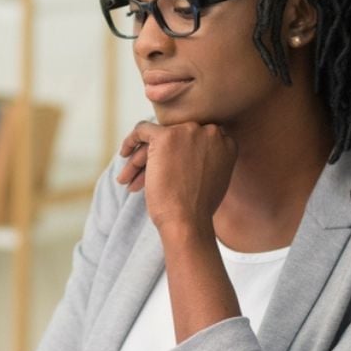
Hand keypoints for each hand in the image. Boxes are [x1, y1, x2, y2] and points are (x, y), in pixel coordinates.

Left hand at [116, 120, 237, 233]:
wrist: (188, 221)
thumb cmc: (198, 210)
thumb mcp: (213, 180)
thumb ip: (206, 161)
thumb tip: (186, 153)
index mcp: (226, 142)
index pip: (195, 140)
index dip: (179, 155)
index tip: (168, 172)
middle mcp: (210, 131)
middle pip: (176, 138)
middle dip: (158, 158)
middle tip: (143, 179)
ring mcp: (189, 132)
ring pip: (157, 137)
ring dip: (141, 159)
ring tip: (127, 179)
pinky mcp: (166, 136)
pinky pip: (142, 130)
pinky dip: (131, 140)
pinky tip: (123, 155)